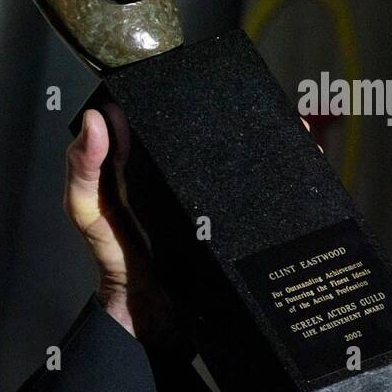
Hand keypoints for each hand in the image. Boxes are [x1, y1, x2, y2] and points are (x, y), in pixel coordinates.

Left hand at [64, 106, 323, 346]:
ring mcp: (218, 200)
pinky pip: (271, 197)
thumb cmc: (115, 258)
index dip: (192, 93)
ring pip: (254, 161)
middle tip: (267, 101)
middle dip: (249, 115)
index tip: (212, 74)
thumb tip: (96, 121)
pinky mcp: (241, 226)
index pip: (176, 117)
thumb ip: (83, 170)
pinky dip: (293, 178)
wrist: (150, 317)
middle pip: (224, 136)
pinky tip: (308, 161)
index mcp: (151, 162)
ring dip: (278, 141)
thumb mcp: (88, 210)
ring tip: (296, 126)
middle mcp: (189, 175)